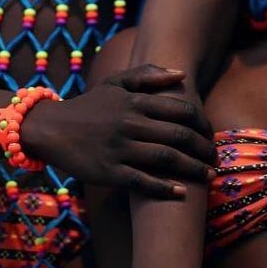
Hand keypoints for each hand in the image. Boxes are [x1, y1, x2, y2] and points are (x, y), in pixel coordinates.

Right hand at [22, 65, 216, 197]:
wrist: (50, 129)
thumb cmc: (89, 106)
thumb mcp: (116, 83)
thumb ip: (148, 74)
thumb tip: (182, 74)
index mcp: (135, 102)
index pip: (181, 110)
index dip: (203, 123)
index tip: (212, 134)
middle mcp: (130, 124)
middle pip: (179, 136)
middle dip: (204, 148)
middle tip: (216, 157)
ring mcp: (119, 149)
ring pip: (166, 159)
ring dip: (193, 169)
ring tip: (208, 175)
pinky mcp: (109, 171)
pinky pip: (142, 182)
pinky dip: (164, 188)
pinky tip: (181, 193)